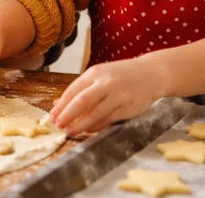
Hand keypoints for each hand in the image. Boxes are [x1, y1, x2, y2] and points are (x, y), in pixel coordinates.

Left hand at [48, 58, 169, 135]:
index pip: (73, 91)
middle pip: (82, 101)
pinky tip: (87, 131)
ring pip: (95, 113)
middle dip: (67, 115)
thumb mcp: (99, 76)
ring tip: (69, 132)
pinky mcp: (128, 107)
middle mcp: (106, 83)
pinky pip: (108, 120)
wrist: (152, 73)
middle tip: (57, 126)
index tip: (51, 117)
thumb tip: (56, 104)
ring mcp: (118, 95)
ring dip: (80, 125)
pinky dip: (96, 127)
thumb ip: (80, 89)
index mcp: (95, 73)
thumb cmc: (121, 76)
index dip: (61, 106)